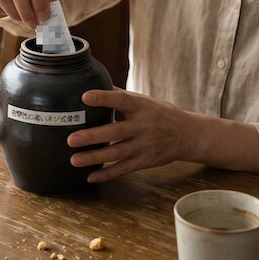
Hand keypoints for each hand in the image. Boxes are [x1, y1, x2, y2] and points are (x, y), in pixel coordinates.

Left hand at [66, 89, 197, 182]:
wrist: (187, 134)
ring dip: (95, 158)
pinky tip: (90, 177)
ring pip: (117, 153)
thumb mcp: (143, 100)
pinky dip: (107, 174)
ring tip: (73, 160)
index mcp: (141, 106)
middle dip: (93, 136)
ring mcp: (145, 145)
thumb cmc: (159, 113)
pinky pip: (124, 169)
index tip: (84, 96)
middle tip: (71, 139)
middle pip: (116, 132)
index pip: (121, 100)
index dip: (104, 98)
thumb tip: (92, 83)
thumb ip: (119, 95)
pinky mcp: (146, 161)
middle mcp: (143, 126)